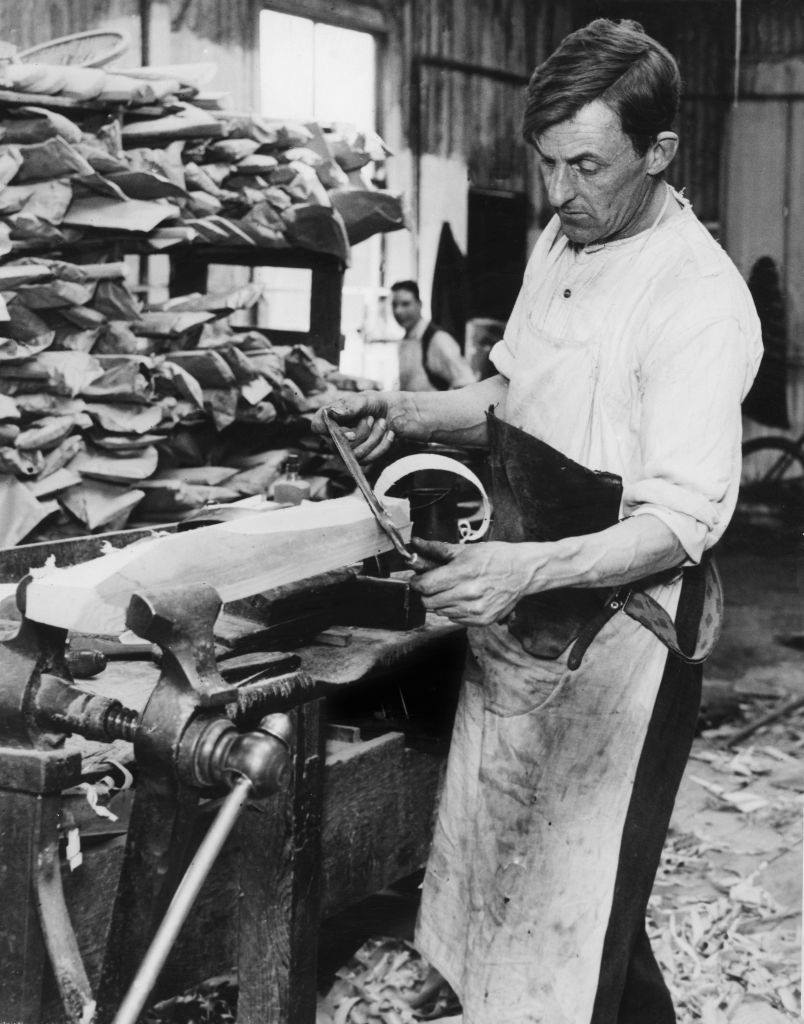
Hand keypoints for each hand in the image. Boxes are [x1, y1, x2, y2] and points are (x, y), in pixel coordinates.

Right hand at [311, 392, 395, 461]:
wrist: (393, 413)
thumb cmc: (374, 403)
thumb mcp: (365, 400)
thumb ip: (350, 406)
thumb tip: (333, 412)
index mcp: (329, 417)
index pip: (318, 426)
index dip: (331, 431)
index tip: (350, 432)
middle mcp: (333, 436)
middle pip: (341, 444)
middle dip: (362, 432)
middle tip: (372, 418)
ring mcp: (345, 449)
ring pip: (357, 454)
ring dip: (375, 437)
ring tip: (383, 422)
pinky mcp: (360, 458)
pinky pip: (369, 459)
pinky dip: (383, 445)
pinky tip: (390, 433)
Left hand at [409, 538, 533, 625]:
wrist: (524, 572)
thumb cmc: (497, 557)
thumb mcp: (468, 549)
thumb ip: (439, 549)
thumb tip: (417, 543)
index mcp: (464, 572)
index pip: (425, 585)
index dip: (417, 582)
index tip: (418, 579)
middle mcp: (469, 594)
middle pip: (429, 602)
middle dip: (426, 593)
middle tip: (433, 584)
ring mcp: (476, 610)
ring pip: (440, 612)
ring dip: (440, 601)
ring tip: (452, 589)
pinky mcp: (482, 620)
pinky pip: (454, 619)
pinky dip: (454, 610)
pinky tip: (463, 598)